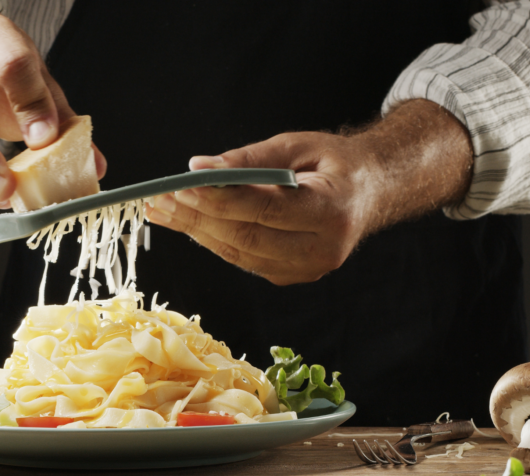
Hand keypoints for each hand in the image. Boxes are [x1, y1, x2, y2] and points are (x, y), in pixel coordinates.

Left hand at [145, 100, 471, 284]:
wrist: (371, 191)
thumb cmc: (334, 163)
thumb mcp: (298, 145)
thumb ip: (250, 159)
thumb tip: (201, 168)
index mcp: (332, 210)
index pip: (264, 208)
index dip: (219, 198)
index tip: (183, 183)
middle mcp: (323, 248)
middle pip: (246, 238)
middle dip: (197, 218)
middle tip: (159, 200)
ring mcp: (308, 269)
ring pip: (239, 254)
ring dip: (196, 232)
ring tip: (162, 210)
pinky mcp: (292, 277)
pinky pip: (244, 260)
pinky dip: (214, 241)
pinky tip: (189, 223)